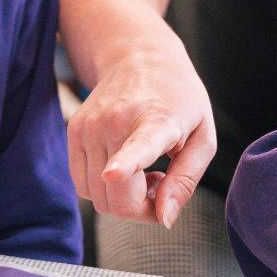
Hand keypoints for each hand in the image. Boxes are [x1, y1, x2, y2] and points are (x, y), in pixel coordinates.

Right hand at [66, 46, 215, 227]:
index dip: (126, 162)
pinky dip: (103, 189)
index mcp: (158, 121)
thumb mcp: (202, 136)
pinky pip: (82, 187)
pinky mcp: (74, 130)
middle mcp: (117, 121)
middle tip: (162, 186)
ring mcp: (90, 126)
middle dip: (141, 210)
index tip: (114, 171)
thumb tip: (164, 219)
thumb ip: (186, 180)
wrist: (140, 57)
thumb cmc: (179, 101)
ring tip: (145, 172)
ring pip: (98, 198)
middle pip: (117, 197)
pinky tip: (123, 168)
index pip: (139, 144)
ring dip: (123, 198)